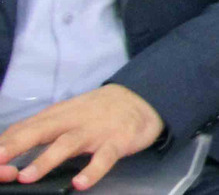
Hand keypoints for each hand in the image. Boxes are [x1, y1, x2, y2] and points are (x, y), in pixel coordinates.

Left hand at [0, 84, 162, 189]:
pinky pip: (104, 157)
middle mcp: (73, 121)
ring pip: (67, 144)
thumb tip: (6, 144)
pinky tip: (80, 182)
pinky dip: (92, 170)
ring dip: (46, 160)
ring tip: (27, 177)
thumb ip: (41, 128)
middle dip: (15, 146)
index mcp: (57, 115)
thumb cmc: (96, 111)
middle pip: (40, 131)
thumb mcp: (66, 114)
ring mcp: (95, 131)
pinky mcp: (117, 141)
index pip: (25, 128)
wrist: (142, 98)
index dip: (5, 144)